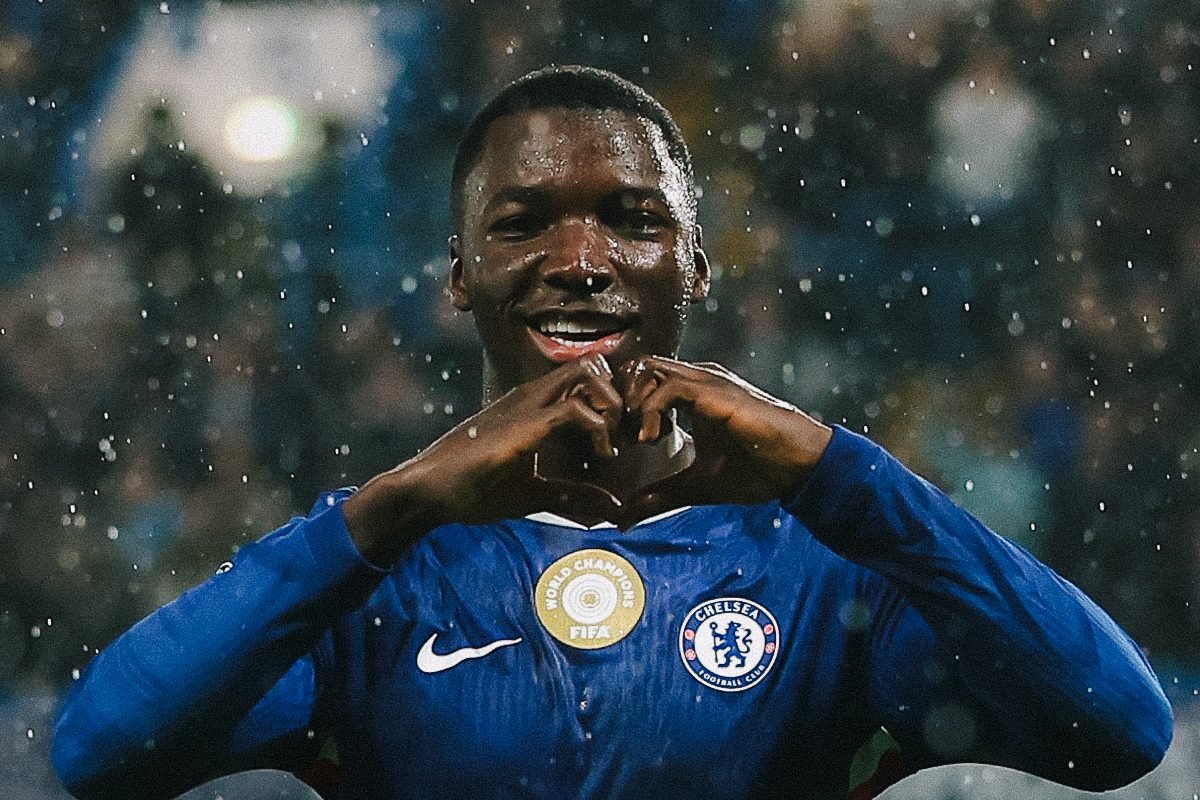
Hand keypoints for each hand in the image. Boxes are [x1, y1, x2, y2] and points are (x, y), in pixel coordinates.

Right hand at [343, 353, 623, 562]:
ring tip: (611, 443)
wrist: (429, 491)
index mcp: (536, 406)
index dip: (614, 399)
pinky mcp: (524, 426)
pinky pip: (576, 409)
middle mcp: (534, 396)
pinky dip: (599, 429)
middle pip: (593, 363)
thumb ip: (573, 495)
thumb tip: (612, 509)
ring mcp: (529, 405)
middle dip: (619, 394)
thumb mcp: (534, 493)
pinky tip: (600, 456)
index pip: (588, 375)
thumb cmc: (473, 489)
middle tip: (622, 435)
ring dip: (612, 405)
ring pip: (588, 372)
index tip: (622, 438)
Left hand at [620, 356, 832, 516]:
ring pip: (644, 369)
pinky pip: (666, 386)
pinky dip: (648, 411)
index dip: (623, 411)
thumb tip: (625, 517)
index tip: (622, 446)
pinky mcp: (712, 391)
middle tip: (620, 439)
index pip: (639, 382)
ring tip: (635, 439)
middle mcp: (694, 381)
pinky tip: (651, 439)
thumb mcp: (696, 486)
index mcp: (690, 395)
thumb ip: (660, 495)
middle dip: (618, 402)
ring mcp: (703, 381)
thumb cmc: (758, 470)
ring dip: (630, 404)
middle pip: (635, 369)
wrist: (799, 466)